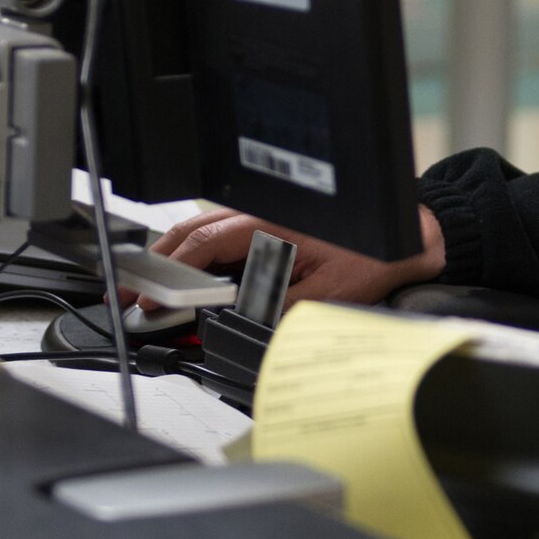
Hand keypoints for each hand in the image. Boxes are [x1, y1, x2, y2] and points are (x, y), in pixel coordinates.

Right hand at [148, 204, 446, 311]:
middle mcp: (258, 216)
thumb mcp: (322, 294)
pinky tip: (190, 279)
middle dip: (154, 266)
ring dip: (173, 260)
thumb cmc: (372, 256)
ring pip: (201, 234)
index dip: (168, 277)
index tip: (148, 301)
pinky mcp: (268, 226)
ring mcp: (261, 218)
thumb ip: (275, 309)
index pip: (201, 248)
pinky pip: (222, 238)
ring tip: (148, 291)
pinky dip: (197, 257)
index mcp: (265, 226)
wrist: (409, 236)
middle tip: (129, 296)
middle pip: (189, 235)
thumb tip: (235, 323)